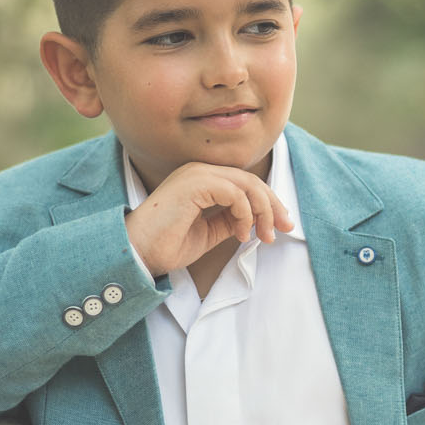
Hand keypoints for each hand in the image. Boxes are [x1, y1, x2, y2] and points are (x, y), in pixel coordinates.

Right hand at [123, 161, 293, 276]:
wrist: (139, 253)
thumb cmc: (167, 245)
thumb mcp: (209, 233)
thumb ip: (229, 221)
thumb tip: (254, 220)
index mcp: (201, 180)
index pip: (244, 183)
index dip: (268, 203)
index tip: (282, 227)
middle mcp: (199, 171)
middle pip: (250, 180)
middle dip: (273, 205)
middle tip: (285, 229)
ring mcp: (196, 174)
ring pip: (247, 184)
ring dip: (263, 211)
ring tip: (264, 235)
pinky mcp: (195, 183)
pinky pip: (235, 192)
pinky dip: (245, 213)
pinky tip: (242, 233)